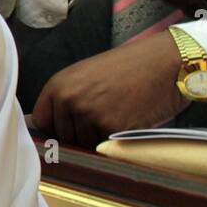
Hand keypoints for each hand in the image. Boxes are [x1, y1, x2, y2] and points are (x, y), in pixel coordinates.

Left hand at [30, 31, 186, 147]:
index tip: (70, 125)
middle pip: (63, 136)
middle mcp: (69, 99)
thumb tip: (45, 125)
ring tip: (118, 112)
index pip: (41, 121)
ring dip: (98, 136)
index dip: (55, 126)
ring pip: (84, 143)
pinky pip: (105, 144)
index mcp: (58, 84)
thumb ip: (65, 97)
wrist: (164, 62)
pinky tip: (129, 118)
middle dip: (80, 132)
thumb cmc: (128, 68)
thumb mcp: (86, 75)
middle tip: (106, 112)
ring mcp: (90, 113)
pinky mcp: (111, 126)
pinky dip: (116, 137)